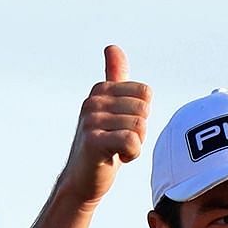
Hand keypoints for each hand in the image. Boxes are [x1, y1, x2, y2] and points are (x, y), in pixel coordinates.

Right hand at [56, 45, 150, 206]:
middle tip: (119, 142)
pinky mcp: (93, 140)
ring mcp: (91, 120)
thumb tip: (111, 47)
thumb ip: (114, 77)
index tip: (123, 126)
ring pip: (139, 126)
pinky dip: (132, 154)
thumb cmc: (103, 145)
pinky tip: (116, 158)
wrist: (82, 180)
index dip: (141, 114)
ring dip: (135, 144)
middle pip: (144, 110)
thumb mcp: (110, 107)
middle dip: (140, 130)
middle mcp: (93, 100)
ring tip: (116, 150)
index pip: (145, 94)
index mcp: (101, 89)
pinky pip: (131, 140)